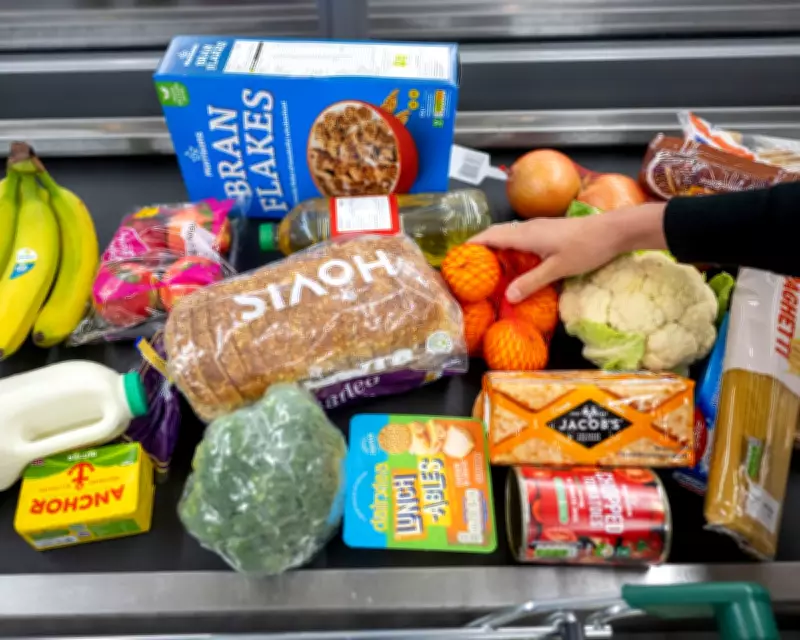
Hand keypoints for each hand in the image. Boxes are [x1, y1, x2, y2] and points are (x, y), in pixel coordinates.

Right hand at [470, 202, 666, 301]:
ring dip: (496, 248)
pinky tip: (515, 265)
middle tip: (469, 267)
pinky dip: (510, 249)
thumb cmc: (586, 247)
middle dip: (481, 247)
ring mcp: (539, 228)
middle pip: (497, 234)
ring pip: (510, 236)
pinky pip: (521, 238)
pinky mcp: (549, 232)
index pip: (490, 236)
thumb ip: (531, 282)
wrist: (614, 231)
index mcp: (526, 235)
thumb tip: (508, 297)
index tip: (457, 257)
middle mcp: (529, 228)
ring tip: (488, 268)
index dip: (472, 245)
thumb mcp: (558, 269)